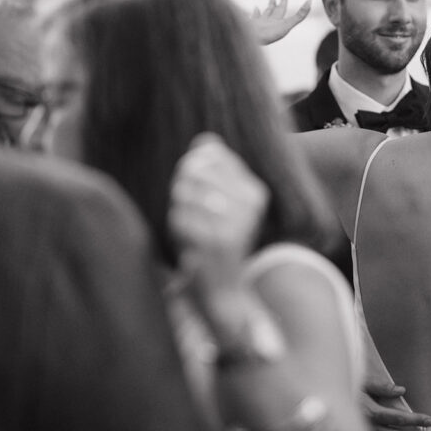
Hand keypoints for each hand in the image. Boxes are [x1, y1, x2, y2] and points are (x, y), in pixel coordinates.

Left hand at [168, 133, 269, 293]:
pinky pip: (179, 216)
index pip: (211, 154)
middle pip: (195, 169)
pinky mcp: (216, 241)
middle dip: (181, 187)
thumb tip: (205, 140)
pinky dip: (175, 227)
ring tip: (190, 226)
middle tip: (188, 210)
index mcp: (255, 191)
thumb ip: (215, 169)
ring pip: (184, 192)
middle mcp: (250, 204)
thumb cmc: (218, 242)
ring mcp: (235, 222)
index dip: (192, 166)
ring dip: (178, 209)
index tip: (195, 189)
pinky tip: (188, 241)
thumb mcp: (223, 203)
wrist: (224, 290)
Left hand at [251, 0, 311, 44]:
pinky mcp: (247, 29)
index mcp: (276, 19)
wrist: (249, 37)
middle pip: (269, 11)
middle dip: (272, 4)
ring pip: (258, 16)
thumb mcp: (287, 24)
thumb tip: (310, 1)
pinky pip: (248, 23)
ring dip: (260, 11)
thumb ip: (299, 15)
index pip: (281, 8)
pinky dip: (248, 20)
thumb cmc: (269, 33)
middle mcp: (266, 20)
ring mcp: (256, 24)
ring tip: (257, 7)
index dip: (283, 1)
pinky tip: (246, 17)